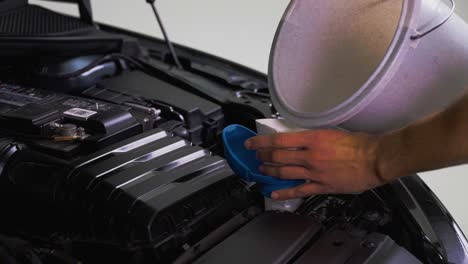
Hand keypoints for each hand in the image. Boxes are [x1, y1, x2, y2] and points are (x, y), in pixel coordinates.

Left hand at [244, 129, 388, 199]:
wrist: (375, 159)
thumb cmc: (359, 143)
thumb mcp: (332, 132)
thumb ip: (313, 137)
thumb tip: (298, 140)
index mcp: (313, 138)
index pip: (279, 140)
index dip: (261, 142)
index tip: (252, 143)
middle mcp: (310, 155)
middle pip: (278, 157)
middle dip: (263, 156)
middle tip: (256, 156)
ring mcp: (315, 172)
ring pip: (285, 173)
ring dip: (270, 171)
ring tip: (262, 170)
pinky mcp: (322, 186)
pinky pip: (299, 190)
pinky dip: (284, 192)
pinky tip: (274, 193)